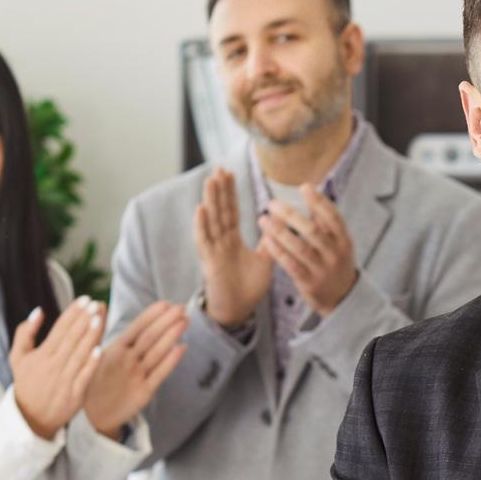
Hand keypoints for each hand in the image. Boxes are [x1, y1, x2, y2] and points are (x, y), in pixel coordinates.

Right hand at [10, 296, 102, 440]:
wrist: (31, 418)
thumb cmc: (27, 384)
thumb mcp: (18, 357)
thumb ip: (25, 333)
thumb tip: (38, 311)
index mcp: (42, 354)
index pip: (60, 329)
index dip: (72, 313)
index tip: (84, 299)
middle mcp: (53, 365)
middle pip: (71, 338)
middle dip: (83, 320)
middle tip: (95, 303)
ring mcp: (64, 380)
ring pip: (79, 354)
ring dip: (89, 336)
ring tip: (99, 319)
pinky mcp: (74, 394)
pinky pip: (84, 377)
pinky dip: (90, 364)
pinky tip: (99, 350)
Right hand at [84, 300, 188, 437]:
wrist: (94, 414)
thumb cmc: (98, 377)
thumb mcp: (95, 352)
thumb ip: (103, 330)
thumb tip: (100, 303)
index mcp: (114, 349)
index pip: (136, 328)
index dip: (152, 315)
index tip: (167, 303)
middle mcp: (125, 361)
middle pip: (149, 337)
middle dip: (166, 321)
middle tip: (182, 308)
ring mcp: (135, 376)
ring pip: (156, 353)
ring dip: (172, 335)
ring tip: (185, 321)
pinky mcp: (144, 392)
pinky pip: (160, 374)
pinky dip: (171, 361)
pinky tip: (182, 348)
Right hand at [193, 167, 271, 327]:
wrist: (239, 310)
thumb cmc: (249, 287)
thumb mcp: (264, 261)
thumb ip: (270, 244)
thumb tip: (280, 226)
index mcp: (232, 239)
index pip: (230, 211)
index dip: (229, 193)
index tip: (229, 173)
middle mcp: (220, 241)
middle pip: (219, 211)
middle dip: (219, 190)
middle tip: (219, 168)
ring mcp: (213, 251)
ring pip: (210, 221)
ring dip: (210, 201)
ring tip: (210, 180)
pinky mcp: (209, 262)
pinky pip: (204, 241)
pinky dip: (201, 226)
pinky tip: (200, 209)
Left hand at [259, 186, 358, 314]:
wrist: (342, 298)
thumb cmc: (335, 263)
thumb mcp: (339, 244)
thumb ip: (326, 222)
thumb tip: (312, 192)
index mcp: (344, 241)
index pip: (334, 217)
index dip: (319, 202)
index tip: (304, 187)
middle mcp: (335, 254)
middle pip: (312, 231)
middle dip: (290, 215)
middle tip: (272, 204)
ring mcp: (322, 270)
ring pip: (299, 248)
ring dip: (279, 232)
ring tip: (263, 220)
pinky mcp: (309, 283)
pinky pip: (290, 264)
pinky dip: (277, 251)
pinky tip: (266, 240)